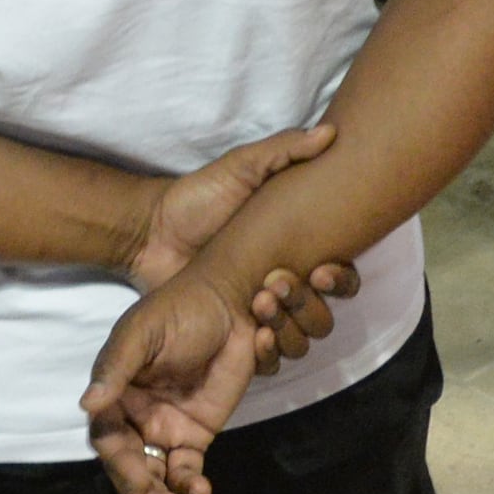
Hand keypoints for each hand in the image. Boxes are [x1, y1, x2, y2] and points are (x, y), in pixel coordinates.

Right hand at [81, 271, 266, 493]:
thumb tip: (87, 405)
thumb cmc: (179, 310)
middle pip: (129, 463)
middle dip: (139, 493)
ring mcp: (165, 426)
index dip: (119, 464)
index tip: (138, 481)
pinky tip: (200, 491)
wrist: (231, 303)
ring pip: (156, 473)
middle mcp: (134, 415)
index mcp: (114, 391)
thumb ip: (116, 367)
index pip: (107, 437)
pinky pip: (187, 468)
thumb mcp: (143, 332)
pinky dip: (190, 484)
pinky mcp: (195, 432)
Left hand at [124, 126, 357, 372]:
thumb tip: (330, 133)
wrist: (152, 233)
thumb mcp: (241, 168)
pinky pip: (269, 360)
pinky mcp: (236, 338)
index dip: (340, 279)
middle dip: (311, 304)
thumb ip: (284, 150)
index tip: (321, 269)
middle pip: (324, 313)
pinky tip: (253, 333)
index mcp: (297, 251)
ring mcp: (261, 315)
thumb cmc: (199, 198)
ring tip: (257, 301)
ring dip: (288, 327)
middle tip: (279, 283)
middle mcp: (285, 287)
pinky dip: (268, 352)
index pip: (339, 276)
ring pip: (301, 340)